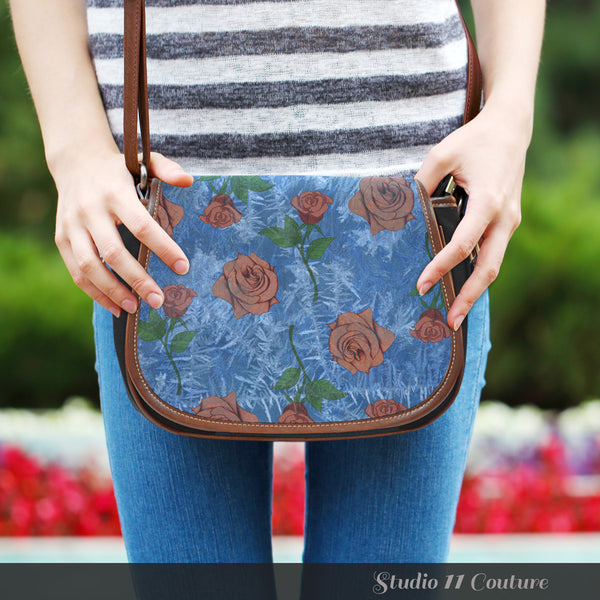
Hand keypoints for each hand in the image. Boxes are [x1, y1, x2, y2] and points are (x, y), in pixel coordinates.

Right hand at [53, 149, 193, 317]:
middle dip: (137, 279)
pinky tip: (115, 307)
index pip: (141, 225)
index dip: (162, 248)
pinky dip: (94, 292)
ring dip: (112, 291)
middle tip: (159, 300)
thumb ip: (167, 169)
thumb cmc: (119, 169)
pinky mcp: (61, 238)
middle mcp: (90, 210)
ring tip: (136, 308)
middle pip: (113, 251)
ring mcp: (72, 225)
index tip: (183, 267)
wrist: (76, 162)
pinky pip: (75, 271)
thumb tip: (189, 181)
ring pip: (89, 266)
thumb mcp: (144, 161)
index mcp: (114, 192)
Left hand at [415, 102, 528, 329]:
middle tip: (449, 322)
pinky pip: (493, 254)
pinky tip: (461, 287)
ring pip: (493, 266)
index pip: (462, 244)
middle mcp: (505, 218)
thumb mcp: (442, 154)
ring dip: (475, 291)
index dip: (441, 267)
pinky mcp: (507, 223)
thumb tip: (400, 213)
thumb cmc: (474, 140)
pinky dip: (478, 273)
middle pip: (488, 268)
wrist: (510, 128)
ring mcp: (509, 222)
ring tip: (453, 313)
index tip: (421, 285)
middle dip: (468, 298)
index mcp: (489, 202)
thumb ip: (421, 184)